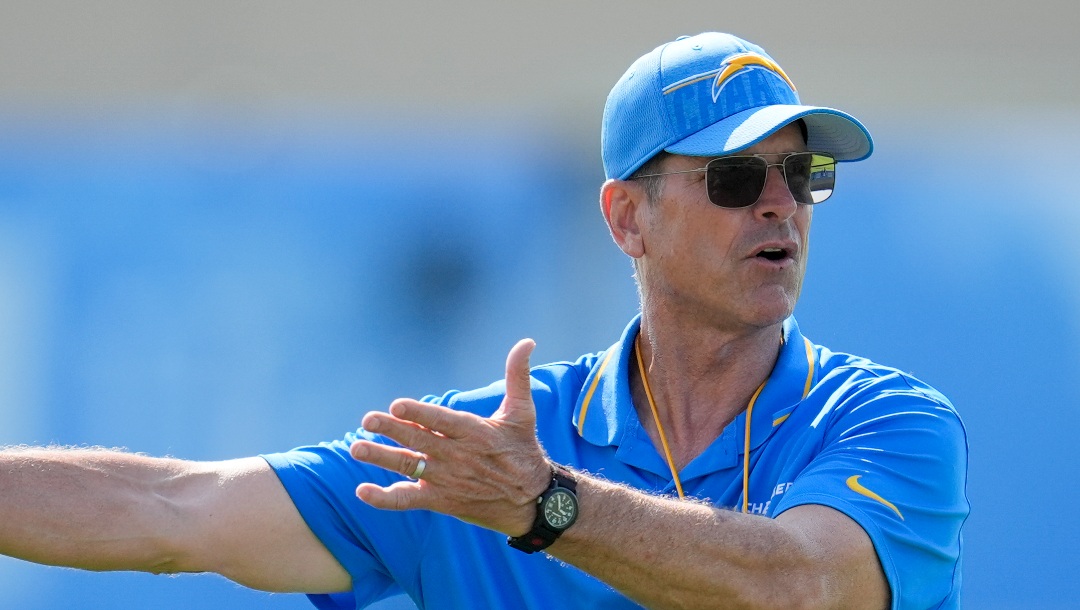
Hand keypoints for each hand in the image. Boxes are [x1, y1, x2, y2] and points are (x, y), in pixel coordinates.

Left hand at [350, 338, 553, 535]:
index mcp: (475, 433)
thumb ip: (518, 376)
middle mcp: (458, 456)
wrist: (533, 502)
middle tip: (367, 420)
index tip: (396, 406)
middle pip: (419, 441)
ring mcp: (447, 479)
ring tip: (356, 448)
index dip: (419, 414)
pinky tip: (363, 491)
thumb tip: (527, 342)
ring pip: (408, 467)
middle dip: (391, 430)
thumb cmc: (524, 451)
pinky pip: (408, 499)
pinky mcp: (442, 500)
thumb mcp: (522, 412)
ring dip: (381, 457)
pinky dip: (385, 498)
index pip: (442, 421)